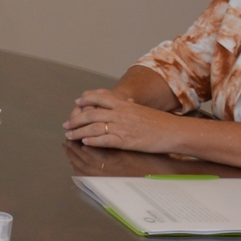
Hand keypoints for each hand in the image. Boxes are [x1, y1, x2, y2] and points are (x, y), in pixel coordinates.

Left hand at [63, 88, 184, 154]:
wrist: (174, 131)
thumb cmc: (160, 122)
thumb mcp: (142, 110)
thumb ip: (129, 107)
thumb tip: (124, 102)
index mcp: (124, 104)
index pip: (99, 98)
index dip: (86, 99)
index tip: (77, 103)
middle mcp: (120, 113)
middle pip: (91, 113)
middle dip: (76, 119)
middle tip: (66, 124)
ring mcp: (122, 127)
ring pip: (94, 127)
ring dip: (79, 132)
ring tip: (70, 135)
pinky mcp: (126, 141)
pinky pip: (105, 140)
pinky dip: (93, 141)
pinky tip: (85, 142)